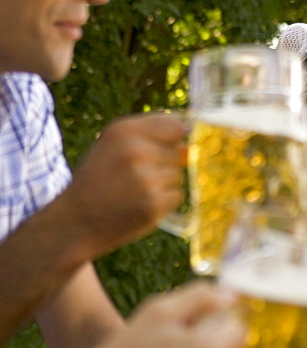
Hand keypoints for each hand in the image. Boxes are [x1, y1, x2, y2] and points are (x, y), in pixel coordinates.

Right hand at [57, 113, 185, 254]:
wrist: (75, 222)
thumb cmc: (99, 179)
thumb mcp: (114, 148)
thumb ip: (152, 139)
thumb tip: (188, 148)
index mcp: (123, 130)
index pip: (175, 125)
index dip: (173, 138)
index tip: (162, 148)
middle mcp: (135, 151)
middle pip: (178, 151)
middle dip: (163, 164)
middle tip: (133, 177)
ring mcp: (146, 178)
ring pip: (178, 174)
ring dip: (163, 184)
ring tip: (133, 191)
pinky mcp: (154, 203)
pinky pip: (176, 196)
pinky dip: (163, 202)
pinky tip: (138, 204)